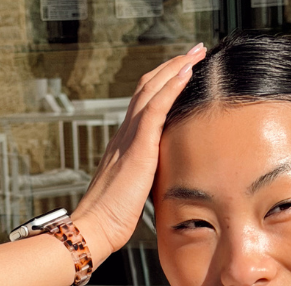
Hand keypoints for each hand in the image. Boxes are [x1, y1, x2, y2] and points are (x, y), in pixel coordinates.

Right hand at [71, 44, 206, 261]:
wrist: (96, 227)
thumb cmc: (112, 219)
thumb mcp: (133, 192)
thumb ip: (145, 179)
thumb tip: (159, 183)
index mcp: (123, 144)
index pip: (143, 103)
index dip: (162, 84)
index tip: (181, 72)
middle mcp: (124, 134)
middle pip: (147, 88)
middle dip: (171, 66)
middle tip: (193, 52)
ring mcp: (129, 138)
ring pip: (151, 89)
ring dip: (175, 67)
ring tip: (194, 53)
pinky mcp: (137, 147)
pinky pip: (155, 107)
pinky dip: (171, 86)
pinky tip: (186, 72)